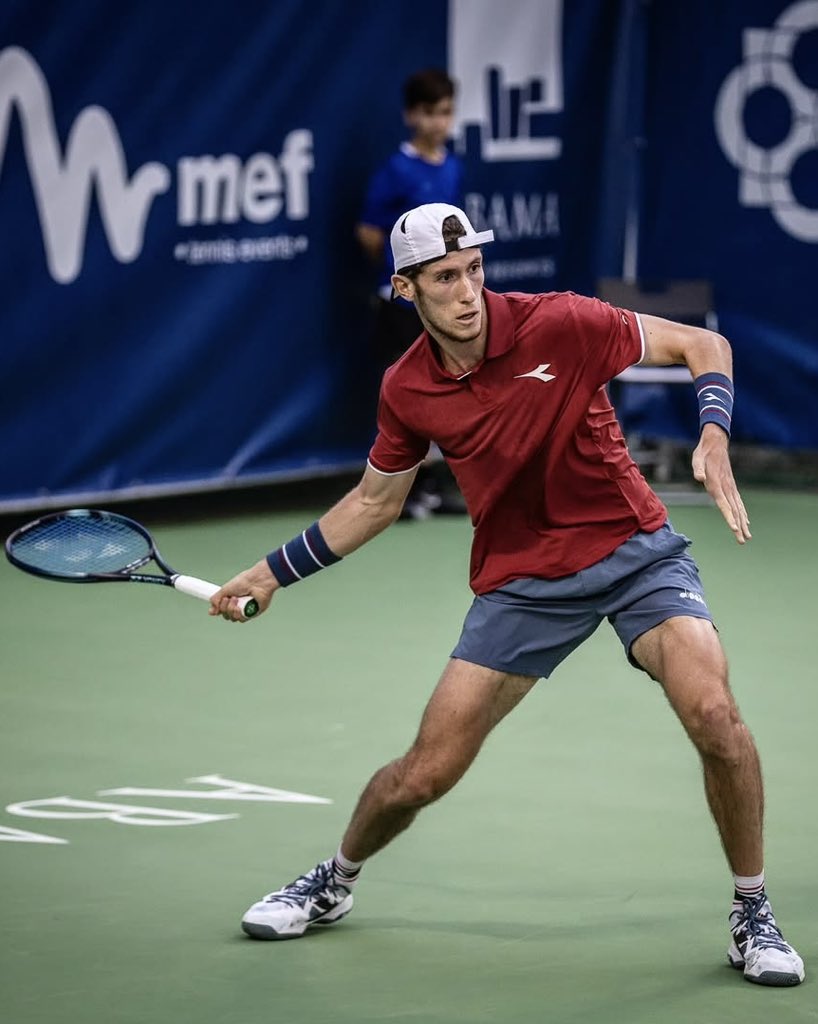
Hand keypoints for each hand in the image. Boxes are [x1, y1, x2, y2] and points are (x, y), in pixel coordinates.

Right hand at [208, 558, 278, 621]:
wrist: (256, 581)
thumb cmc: (243, 582)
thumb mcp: (224, 589)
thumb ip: (215, 600)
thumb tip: (211, 612)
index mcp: (230, 598)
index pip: (221, 609)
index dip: (217, 610)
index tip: (215, 608)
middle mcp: (237, 605)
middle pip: (225, 615)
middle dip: (224, 608)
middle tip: (228, 598)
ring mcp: (245, 610)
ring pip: (233, 618)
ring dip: (231, 610)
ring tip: (236, 599)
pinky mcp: (252, 613)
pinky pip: (242, 619)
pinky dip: (238, 614)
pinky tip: (240, 606)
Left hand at [691, 425, 750, 543]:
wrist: (716, 442)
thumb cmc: (704, 452)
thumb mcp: (697, 458)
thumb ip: (698, 469)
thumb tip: (700, 478)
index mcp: (717, 483)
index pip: (724, 503)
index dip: (729, 516)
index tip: (735, 528)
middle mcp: (726, 487)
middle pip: (734, 510)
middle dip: (739, 526)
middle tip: (743, 541)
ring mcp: (730, 487)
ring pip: (738, 508)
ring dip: (743, 523)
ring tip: (747, 537)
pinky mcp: (731, 486)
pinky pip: (738, 502)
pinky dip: (743, 513)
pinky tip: (746, 522)